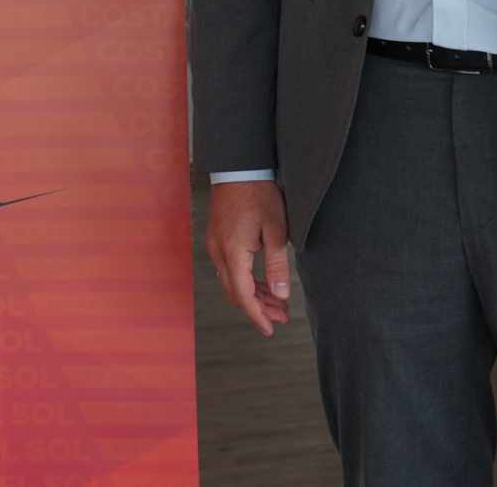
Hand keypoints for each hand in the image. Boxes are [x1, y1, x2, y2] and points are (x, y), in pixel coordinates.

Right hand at [206, 179, 292, 334]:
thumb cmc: (259, 196)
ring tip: (277, 303)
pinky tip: (261, 283)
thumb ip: (277, 267)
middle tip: (281, 317)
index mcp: (233, 253)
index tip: (270, 329)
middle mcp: (218, 252)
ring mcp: (215, 245)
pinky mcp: (217, 238)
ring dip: (252, 295)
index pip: (243, 296)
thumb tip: (280, 296)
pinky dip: (245, 281)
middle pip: (235, 292)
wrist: (238, 169)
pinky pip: (228, 269)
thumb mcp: (275, 232)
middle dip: (258, 308)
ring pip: (231, 282)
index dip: (257, 315)